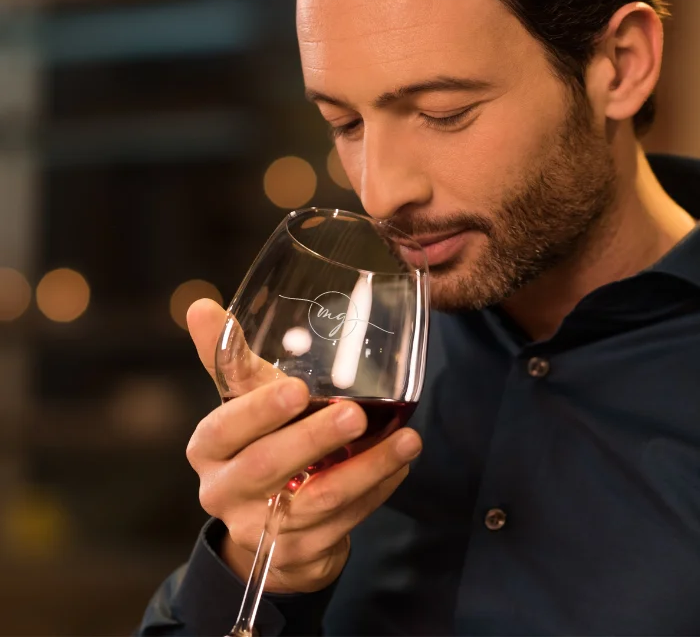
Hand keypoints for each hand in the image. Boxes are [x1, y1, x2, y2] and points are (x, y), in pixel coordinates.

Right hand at [185, 298, 422, 592]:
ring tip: (406, 440)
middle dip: (314, 439)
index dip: (259, 411)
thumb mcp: (242, 402)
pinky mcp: (295, 555)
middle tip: (355, 414)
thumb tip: (201, 304)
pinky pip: (342, 523)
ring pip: (315, 501)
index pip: (225, 427)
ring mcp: (259, 528)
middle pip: (267, 466)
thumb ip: (229, 358)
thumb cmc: (256, 444)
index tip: (297, 390)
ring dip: (365, 469)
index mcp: (208, 447)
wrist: (262, 523)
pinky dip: (376, 492)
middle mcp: (224, 490)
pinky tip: (400, 465)